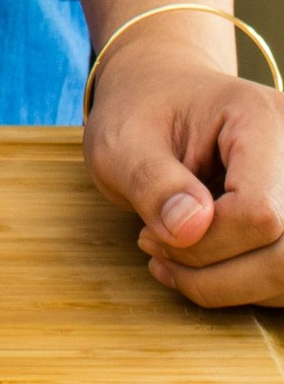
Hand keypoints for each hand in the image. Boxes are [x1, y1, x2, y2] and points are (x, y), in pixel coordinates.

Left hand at [84, 36, 283, 307]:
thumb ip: (152, 182)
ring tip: (170, 255)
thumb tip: (189, 228)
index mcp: (261, 119)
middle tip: (155, 250)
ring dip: (225, 285)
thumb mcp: (121, 142)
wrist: (161, 96)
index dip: (203, 244)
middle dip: (214, 274)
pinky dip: (240, 287)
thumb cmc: (139, 115)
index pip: (259, 213)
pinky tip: (196, 266)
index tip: (149, 234)